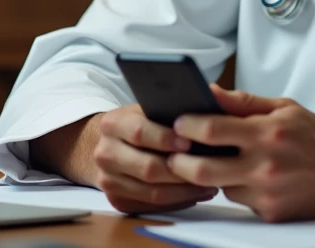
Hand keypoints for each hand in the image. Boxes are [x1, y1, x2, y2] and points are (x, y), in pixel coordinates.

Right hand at [90, 104, 220, 213]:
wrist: (112, 143)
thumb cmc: (141, 122)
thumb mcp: (148, 108)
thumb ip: (168, 110)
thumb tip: (204, 115)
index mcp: (112, 124)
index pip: (139, 133)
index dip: (166, 138)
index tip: (189, 142)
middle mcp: (105, 154)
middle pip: (148, 168)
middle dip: (181, 170)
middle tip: (208, 168)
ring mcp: (108, 180)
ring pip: (152, 193)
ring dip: (185, 191)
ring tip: (209, 184)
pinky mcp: (117, 201)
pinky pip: (152, 207)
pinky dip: (177, 201)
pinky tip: (195, 193)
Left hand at [166, 84, 314, 221]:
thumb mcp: (284, 107)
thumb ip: (243, 102)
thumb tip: (210, 94)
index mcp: (267, 133)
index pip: (211, 129)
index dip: (186, 124)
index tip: (177, 121)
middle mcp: (265, 165)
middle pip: (201, 169)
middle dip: (180, 161)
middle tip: (176, 152)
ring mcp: (267, 193)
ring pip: (219, 186)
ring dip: (214, 175)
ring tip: (222, 160)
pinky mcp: (272, 213)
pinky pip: (240, 201)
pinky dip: (239, 188)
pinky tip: (252, 177)